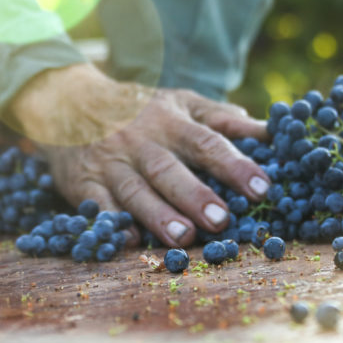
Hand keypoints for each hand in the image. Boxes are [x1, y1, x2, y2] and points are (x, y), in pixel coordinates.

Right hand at [6, 63, 269, 246]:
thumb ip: (223, 119)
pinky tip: (129, 240)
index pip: (206, 142)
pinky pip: (98, 205)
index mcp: (171, 121)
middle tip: (221, 221)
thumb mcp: (182, 102)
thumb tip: (271, 133)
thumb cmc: (141, 109)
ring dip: (157, 214)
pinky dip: (113, 223)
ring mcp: (110, 163)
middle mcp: (141, 142)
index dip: (234, 165)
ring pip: (134, 189)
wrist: (71, 101)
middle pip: (169, 169)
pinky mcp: (84, 182)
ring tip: (182, 237)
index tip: (260, 188)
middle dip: (194, 195)